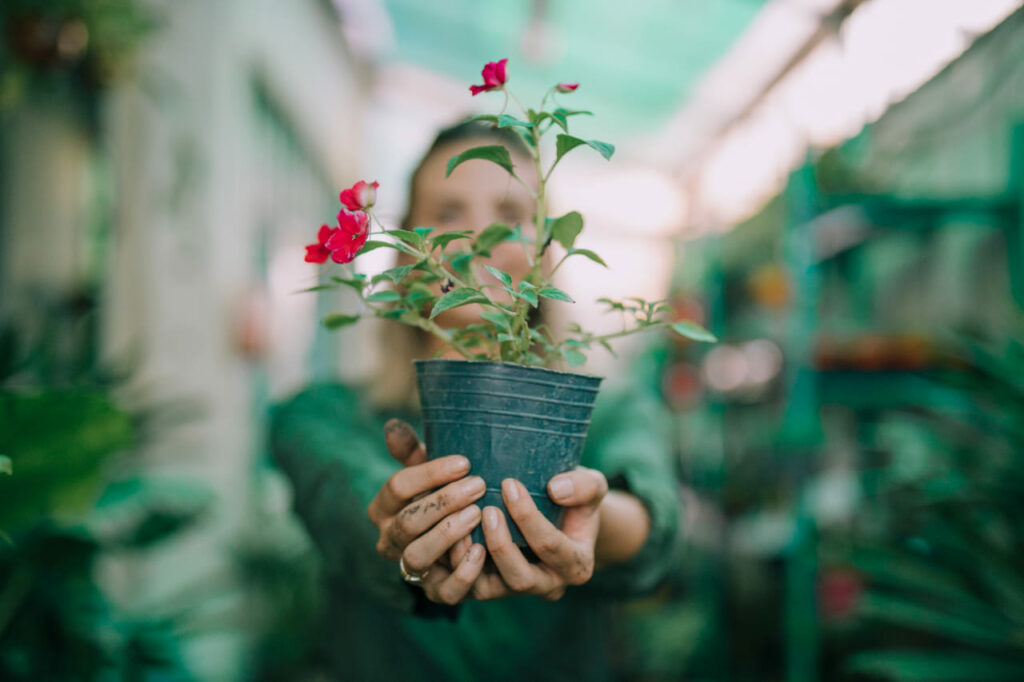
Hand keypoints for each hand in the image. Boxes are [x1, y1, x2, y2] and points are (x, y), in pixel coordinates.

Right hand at [367, 419, 487, 604]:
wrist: (460, 537)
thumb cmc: (442, 495)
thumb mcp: (428, 472)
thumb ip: (411, 451)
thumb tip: (392, 426)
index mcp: (383, 508)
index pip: (397, 488)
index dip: (430, 473)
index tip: (466, 462)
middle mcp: (389, 540)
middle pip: (408, 522)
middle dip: (444, 501)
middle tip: (479, 485)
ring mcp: (410, 568)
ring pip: (417, 556)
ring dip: (448, 534)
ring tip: (478, 514)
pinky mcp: (435, 592)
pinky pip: (444, 590)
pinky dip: (462, 573)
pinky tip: (482, 551)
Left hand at [453, 467, 607, 601]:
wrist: (559, 515)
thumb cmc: (574, 498)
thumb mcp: (593, 485)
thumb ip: (584, 485)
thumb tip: (556, 489)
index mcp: (576, 565)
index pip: (551, 546)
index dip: (528, 516)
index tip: (510, 483)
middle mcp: (547, 585)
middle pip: (520, 578)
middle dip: (501, 544)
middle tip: (486, 509)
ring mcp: (515, 591)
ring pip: (488, 589)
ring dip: (470, 557)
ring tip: (461, 520)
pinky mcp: (488, 589)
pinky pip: (465, 588)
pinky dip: (453, 563)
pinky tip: (447, 530)